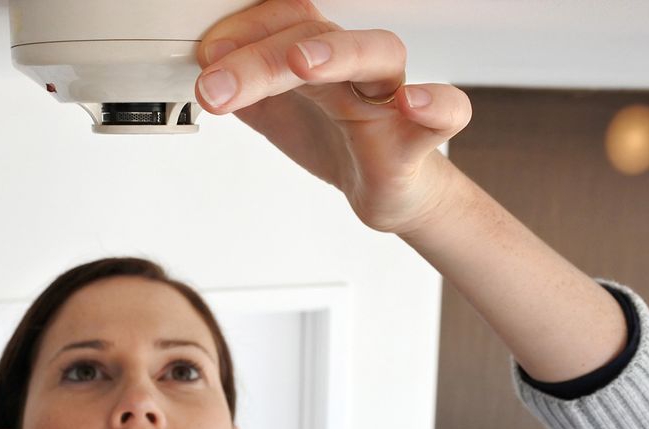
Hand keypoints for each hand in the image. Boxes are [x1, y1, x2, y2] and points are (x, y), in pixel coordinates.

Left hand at [195, 0, 472, 234]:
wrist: (383, 188)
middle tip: (215, 84)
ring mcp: (388, 98)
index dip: (241, 33)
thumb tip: (200, 67)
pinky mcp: (417, 141)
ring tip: (301, 64)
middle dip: (259, 58)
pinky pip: (448, 112)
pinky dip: (437, 104)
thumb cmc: (334, 138)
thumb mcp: (272, 110)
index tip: (204, 58)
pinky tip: (412, 103)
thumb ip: (240, 87)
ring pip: (378, 53)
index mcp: (316, 55)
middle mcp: (354, 66)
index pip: (281, 20)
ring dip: (339, 51)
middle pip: (314, 36)